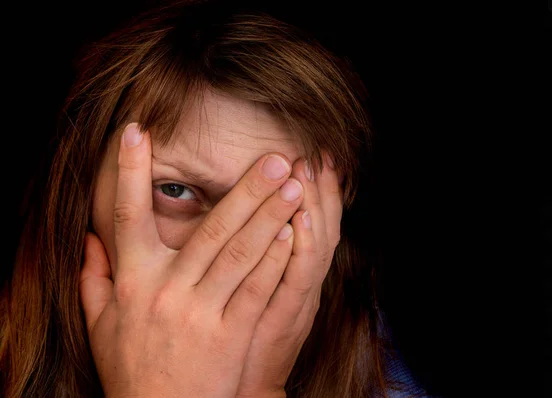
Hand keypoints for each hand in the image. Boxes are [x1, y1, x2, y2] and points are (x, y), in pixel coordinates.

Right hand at [79, 123, 303, 396]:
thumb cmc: (132, 368)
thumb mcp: (101, 325)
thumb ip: (92, 278)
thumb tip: (89, 238)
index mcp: (132, 281)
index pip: (126, 216)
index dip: (128, 172)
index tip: (136, 130)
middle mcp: (166, 291)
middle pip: (210, 229)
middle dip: (245, 189)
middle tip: (275, 157)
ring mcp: (201, 312)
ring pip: (240, 253)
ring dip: (269, 215)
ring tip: (295, 184)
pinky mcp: (231, 334)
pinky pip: (257, 289)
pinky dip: (276, 259)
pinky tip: (295, 233)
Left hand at [235, 156, 342, 397]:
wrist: (239, 388)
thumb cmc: (238, 335)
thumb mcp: (254, 293)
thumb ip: (256, 255)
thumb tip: (251, 218)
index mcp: (294, 273)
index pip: (314, 222)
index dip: (318, 190)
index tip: (314, 155)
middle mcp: (302, 283)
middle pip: (321, 228)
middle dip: (320, 189)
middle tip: (315, 152)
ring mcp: (296, 301)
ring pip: (315, 248)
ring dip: (314, 209)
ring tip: (309, 173)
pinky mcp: (284, 321)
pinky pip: (299, 282)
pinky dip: (303, 251)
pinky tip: (299, 222)